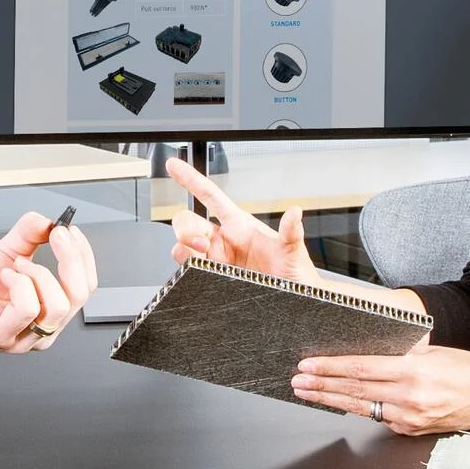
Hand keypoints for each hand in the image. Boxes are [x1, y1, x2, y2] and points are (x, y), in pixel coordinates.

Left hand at [0, 209, 99, 351]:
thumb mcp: (5, 253)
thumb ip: (28, 235)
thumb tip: (49, 221)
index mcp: (50, 308)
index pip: (86, 285)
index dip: (83, 254)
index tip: (68, 230)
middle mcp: (43, 327)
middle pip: (80, 294)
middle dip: (71, 258)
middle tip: (55, 235)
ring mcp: (24, 336)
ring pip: (58, 304)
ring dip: (38, 273)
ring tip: (16, 264)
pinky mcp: (2, 336)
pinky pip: (26, 309)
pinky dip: (19, 283)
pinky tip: (5, 275)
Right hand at [164, 158, 314, 279]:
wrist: (294, 302)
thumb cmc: (294, 274)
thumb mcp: (294, 251)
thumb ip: (291, 231)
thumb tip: (295, 212)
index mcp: (240, 225)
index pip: (211, 196)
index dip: (191, 180)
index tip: (174, 166)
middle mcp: (223, 240)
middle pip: (189, 221)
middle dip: (186, 228)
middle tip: (201, 244)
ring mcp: (215, 259)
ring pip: (183, 245)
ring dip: (184, 248)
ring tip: (202, 256)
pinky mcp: (210, 278)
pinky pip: (187, 268)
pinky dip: (185, 266)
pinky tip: (198, 269)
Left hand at [293, 343, 469, 435]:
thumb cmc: (467, 371)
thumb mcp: (433, 352)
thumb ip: (401, 354)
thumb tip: (368, 349)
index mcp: (413, 372)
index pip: (362, 369)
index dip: (331, 368)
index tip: (309, 365)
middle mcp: (409, 398)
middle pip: (355, 390)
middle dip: (322, 385)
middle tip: (298, 381)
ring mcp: (409, 419)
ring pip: (361, 407)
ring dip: (331, 400)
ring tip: (308, 393)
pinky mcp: (411, 431)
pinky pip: (378, 418)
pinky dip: (358, 408)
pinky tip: (340, 401)